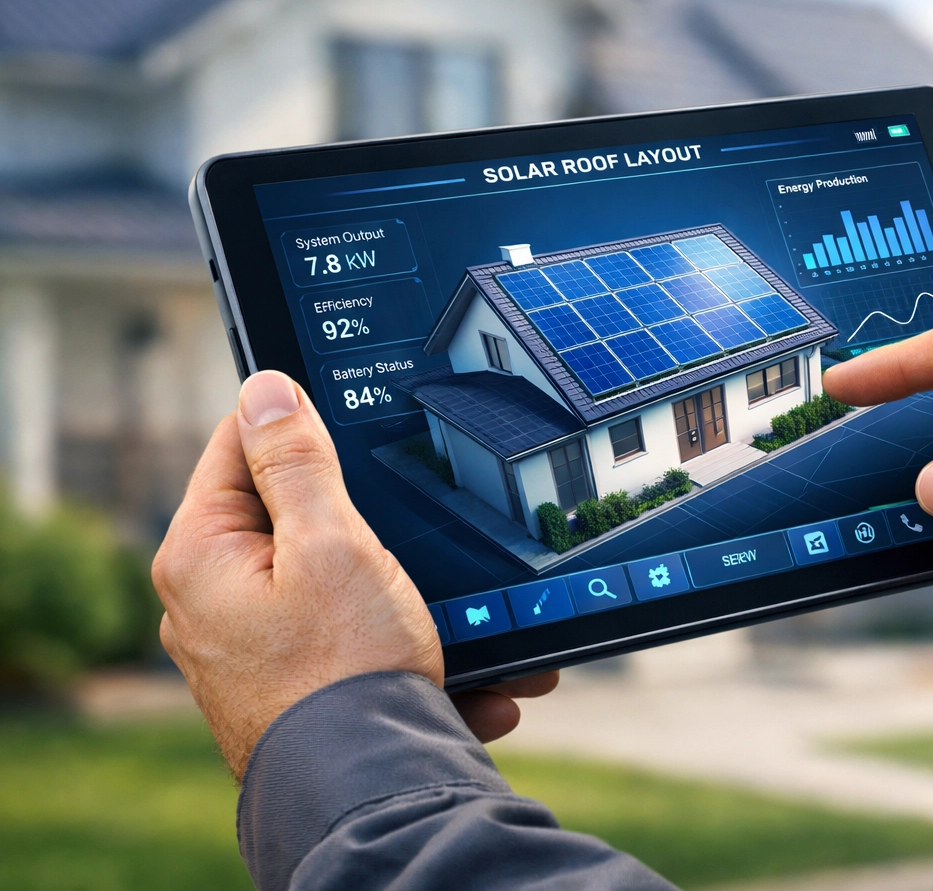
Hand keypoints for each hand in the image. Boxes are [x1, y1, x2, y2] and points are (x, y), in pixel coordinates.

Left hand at [153, 371, 556, 777]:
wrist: (369, 795)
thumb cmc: (347, 670)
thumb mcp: (332, 542)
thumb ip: (298, 462)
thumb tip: (265, 387)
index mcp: (202, 556)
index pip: (240, 446)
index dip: (303, 424)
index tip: (358, 419)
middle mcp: (213, 604)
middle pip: (300, 519)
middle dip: (384, 528)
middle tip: (434, 538)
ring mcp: (254, 653)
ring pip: (346, 588)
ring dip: (416, 599)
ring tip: (481, 626)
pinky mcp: (296, 692)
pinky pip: (360, 647)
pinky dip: (413, 653)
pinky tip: (469, 680)